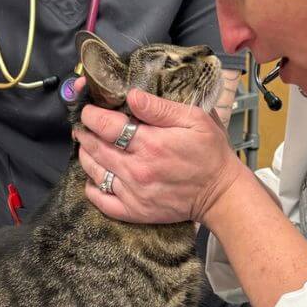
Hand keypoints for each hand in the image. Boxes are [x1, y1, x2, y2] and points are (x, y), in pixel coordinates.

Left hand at [74, 87, 246, 223]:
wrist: (221, 194)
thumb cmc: (210, 153)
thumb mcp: (195, 120)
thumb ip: (160, 108)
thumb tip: (132, 95)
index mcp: (150, 144)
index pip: (105, 125)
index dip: (91, 114)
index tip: (89, 109)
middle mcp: (137, 169)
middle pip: (94, 147)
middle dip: (85, 132)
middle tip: (85, 124)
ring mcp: (133, 193)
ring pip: (93, 171)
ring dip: (86, 155)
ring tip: (89, 144)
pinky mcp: (134, 211)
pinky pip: (100, 200)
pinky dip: (92, 187)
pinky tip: (95, 175)